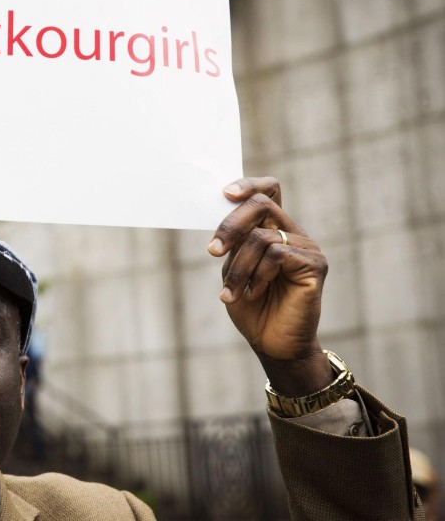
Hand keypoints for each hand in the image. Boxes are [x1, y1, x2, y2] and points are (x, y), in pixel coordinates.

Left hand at [209, 177, 332, 395]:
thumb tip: (222, 210)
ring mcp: (307, 248)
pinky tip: (254, 293)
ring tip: (232, 292)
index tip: (224, 193)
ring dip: (238, 267)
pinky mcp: (315, 265)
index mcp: (273, 230)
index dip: (248, 184)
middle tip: (213, 251)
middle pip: (261, 204)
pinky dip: (257, 274)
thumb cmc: (251, 307)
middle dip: (230, 225)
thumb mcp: (233, 269)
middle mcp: (293, 233)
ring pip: (261, 236)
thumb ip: (234, 242)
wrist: (271, 344)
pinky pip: (277, 254)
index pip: (268, 191)